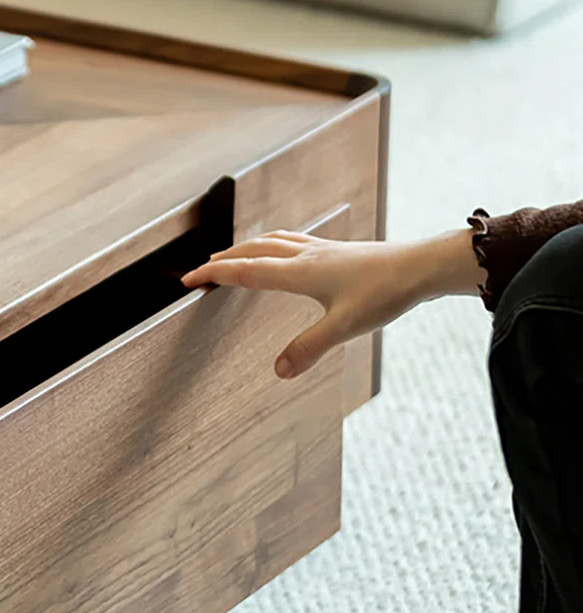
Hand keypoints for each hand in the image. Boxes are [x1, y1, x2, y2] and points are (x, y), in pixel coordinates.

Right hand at [181, 228, 482, 377]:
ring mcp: (322, 250)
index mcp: (300, 272)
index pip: (245, 271)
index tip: (188, 280)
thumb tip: (278, 371)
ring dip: (247, 248)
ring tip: (233, 254)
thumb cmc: (386, 293)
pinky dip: (274, 244)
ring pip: (272, 241)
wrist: (423, 267)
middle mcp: (306, 255)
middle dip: (223, 260)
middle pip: (252, 251)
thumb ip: (308, 349)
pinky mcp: (337, 251)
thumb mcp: (344, 327)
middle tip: (201, 270)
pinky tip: (284, 251)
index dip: (214, 275)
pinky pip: (294, 241)